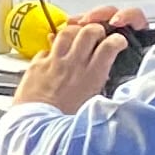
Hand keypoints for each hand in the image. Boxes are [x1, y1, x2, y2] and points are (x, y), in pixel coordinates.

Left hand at [15, 4, 149, 113]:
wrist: (37, 126)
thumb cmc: (64, 121)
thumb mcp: (92, 104)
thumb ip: (98, 85)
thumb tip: (103, 75)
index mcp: (91, 76)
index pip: (110, 46)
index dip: (117, 40)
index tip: (117, 42)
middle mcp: (73, 65)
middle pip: (89, 32)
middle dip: (96, 28)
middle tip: (97, 34)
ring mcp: (54, 62)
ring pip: (66, 32)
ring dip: (74, 31)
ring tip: (77, 36)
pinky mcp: (36, 64)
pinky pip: (47, 48)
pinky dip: (52, 48)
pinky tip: (55, 55)